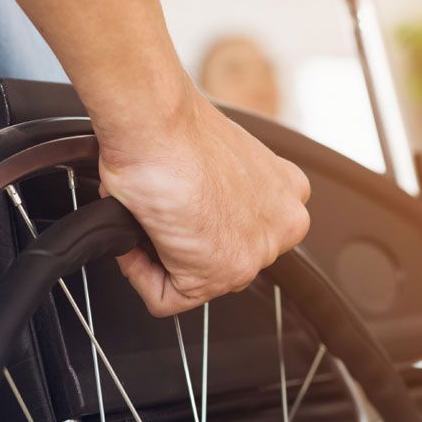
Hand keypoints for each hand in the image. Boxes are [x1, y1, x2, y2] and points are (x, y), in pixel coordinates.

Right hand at [97, 84, 310, 316]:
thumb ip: (218, 192)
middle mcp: (282, 224)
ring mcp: (255, 253)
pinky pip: (166, 298)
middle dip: (182, 244)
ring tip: (146, 222)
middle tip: (157, 216)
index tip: (177, 210)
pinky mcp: (218, 273)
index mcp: (286, 192)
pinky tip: (135, 242)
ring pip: (194, 280)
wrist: (156, 123)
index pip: (242, 232)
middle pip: (221, 258)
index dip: (198, 224)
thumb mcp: (215, 161)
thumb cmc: (173, 129)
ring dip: (158, 258)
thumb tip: (189, 210)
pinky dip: (139, 275)